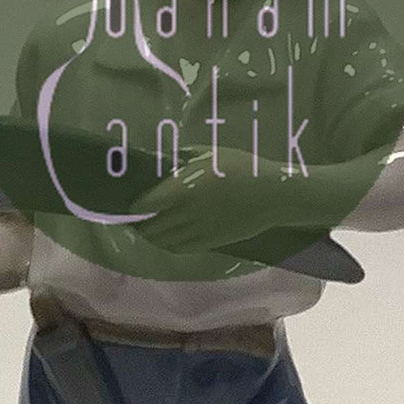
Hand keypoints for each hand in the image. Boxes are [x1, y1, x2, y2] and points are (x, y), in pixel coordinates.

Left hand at [130, 149, 294, 254]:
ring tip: (148, 229)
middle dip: (139, 224)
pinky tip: (166, 238)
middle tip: (136, 217)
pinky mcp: (209, 242)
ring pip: (163, 241)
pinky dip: (167, 245)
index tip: (131, 203)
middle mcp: (186, 213)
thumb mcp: (210, 154)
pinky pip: (180, 248)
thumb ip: (183, 159)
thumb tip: (162, 161)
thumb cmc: (242, 168)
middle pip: (151, 227)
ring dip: (152, 236)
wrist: (272, 196)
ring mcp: (197, 231)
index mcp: (184, 188)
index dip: (134, 206)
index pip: (147, 203)